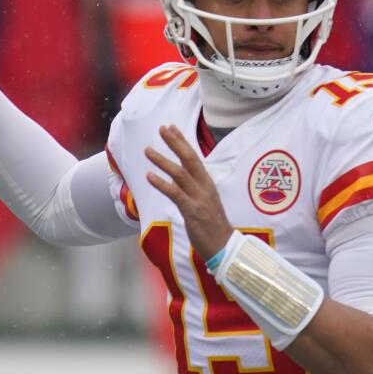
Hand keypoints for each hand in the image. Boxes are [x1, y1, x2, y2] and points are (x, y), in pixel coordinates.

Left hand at [145, 125, 232, 259]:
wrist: (224, 246)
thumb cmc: (213, 226)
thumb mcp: (205, 202)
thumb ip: (193, 189)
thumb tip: (178, 180)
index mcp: (208, 184)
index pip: (195, 157)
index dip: (183, 142)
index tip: (172, 128)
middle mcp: (204, 187)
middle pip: (189, 159)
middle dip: (175, 143)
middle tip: (162, 129)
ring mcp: (199, 198)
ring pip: (180, 174)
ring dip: (162, 161)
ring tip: (148, 150)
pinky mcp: (192, 211)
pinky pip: (175, 193)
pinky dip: (162, 184)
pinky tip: (150, 176)